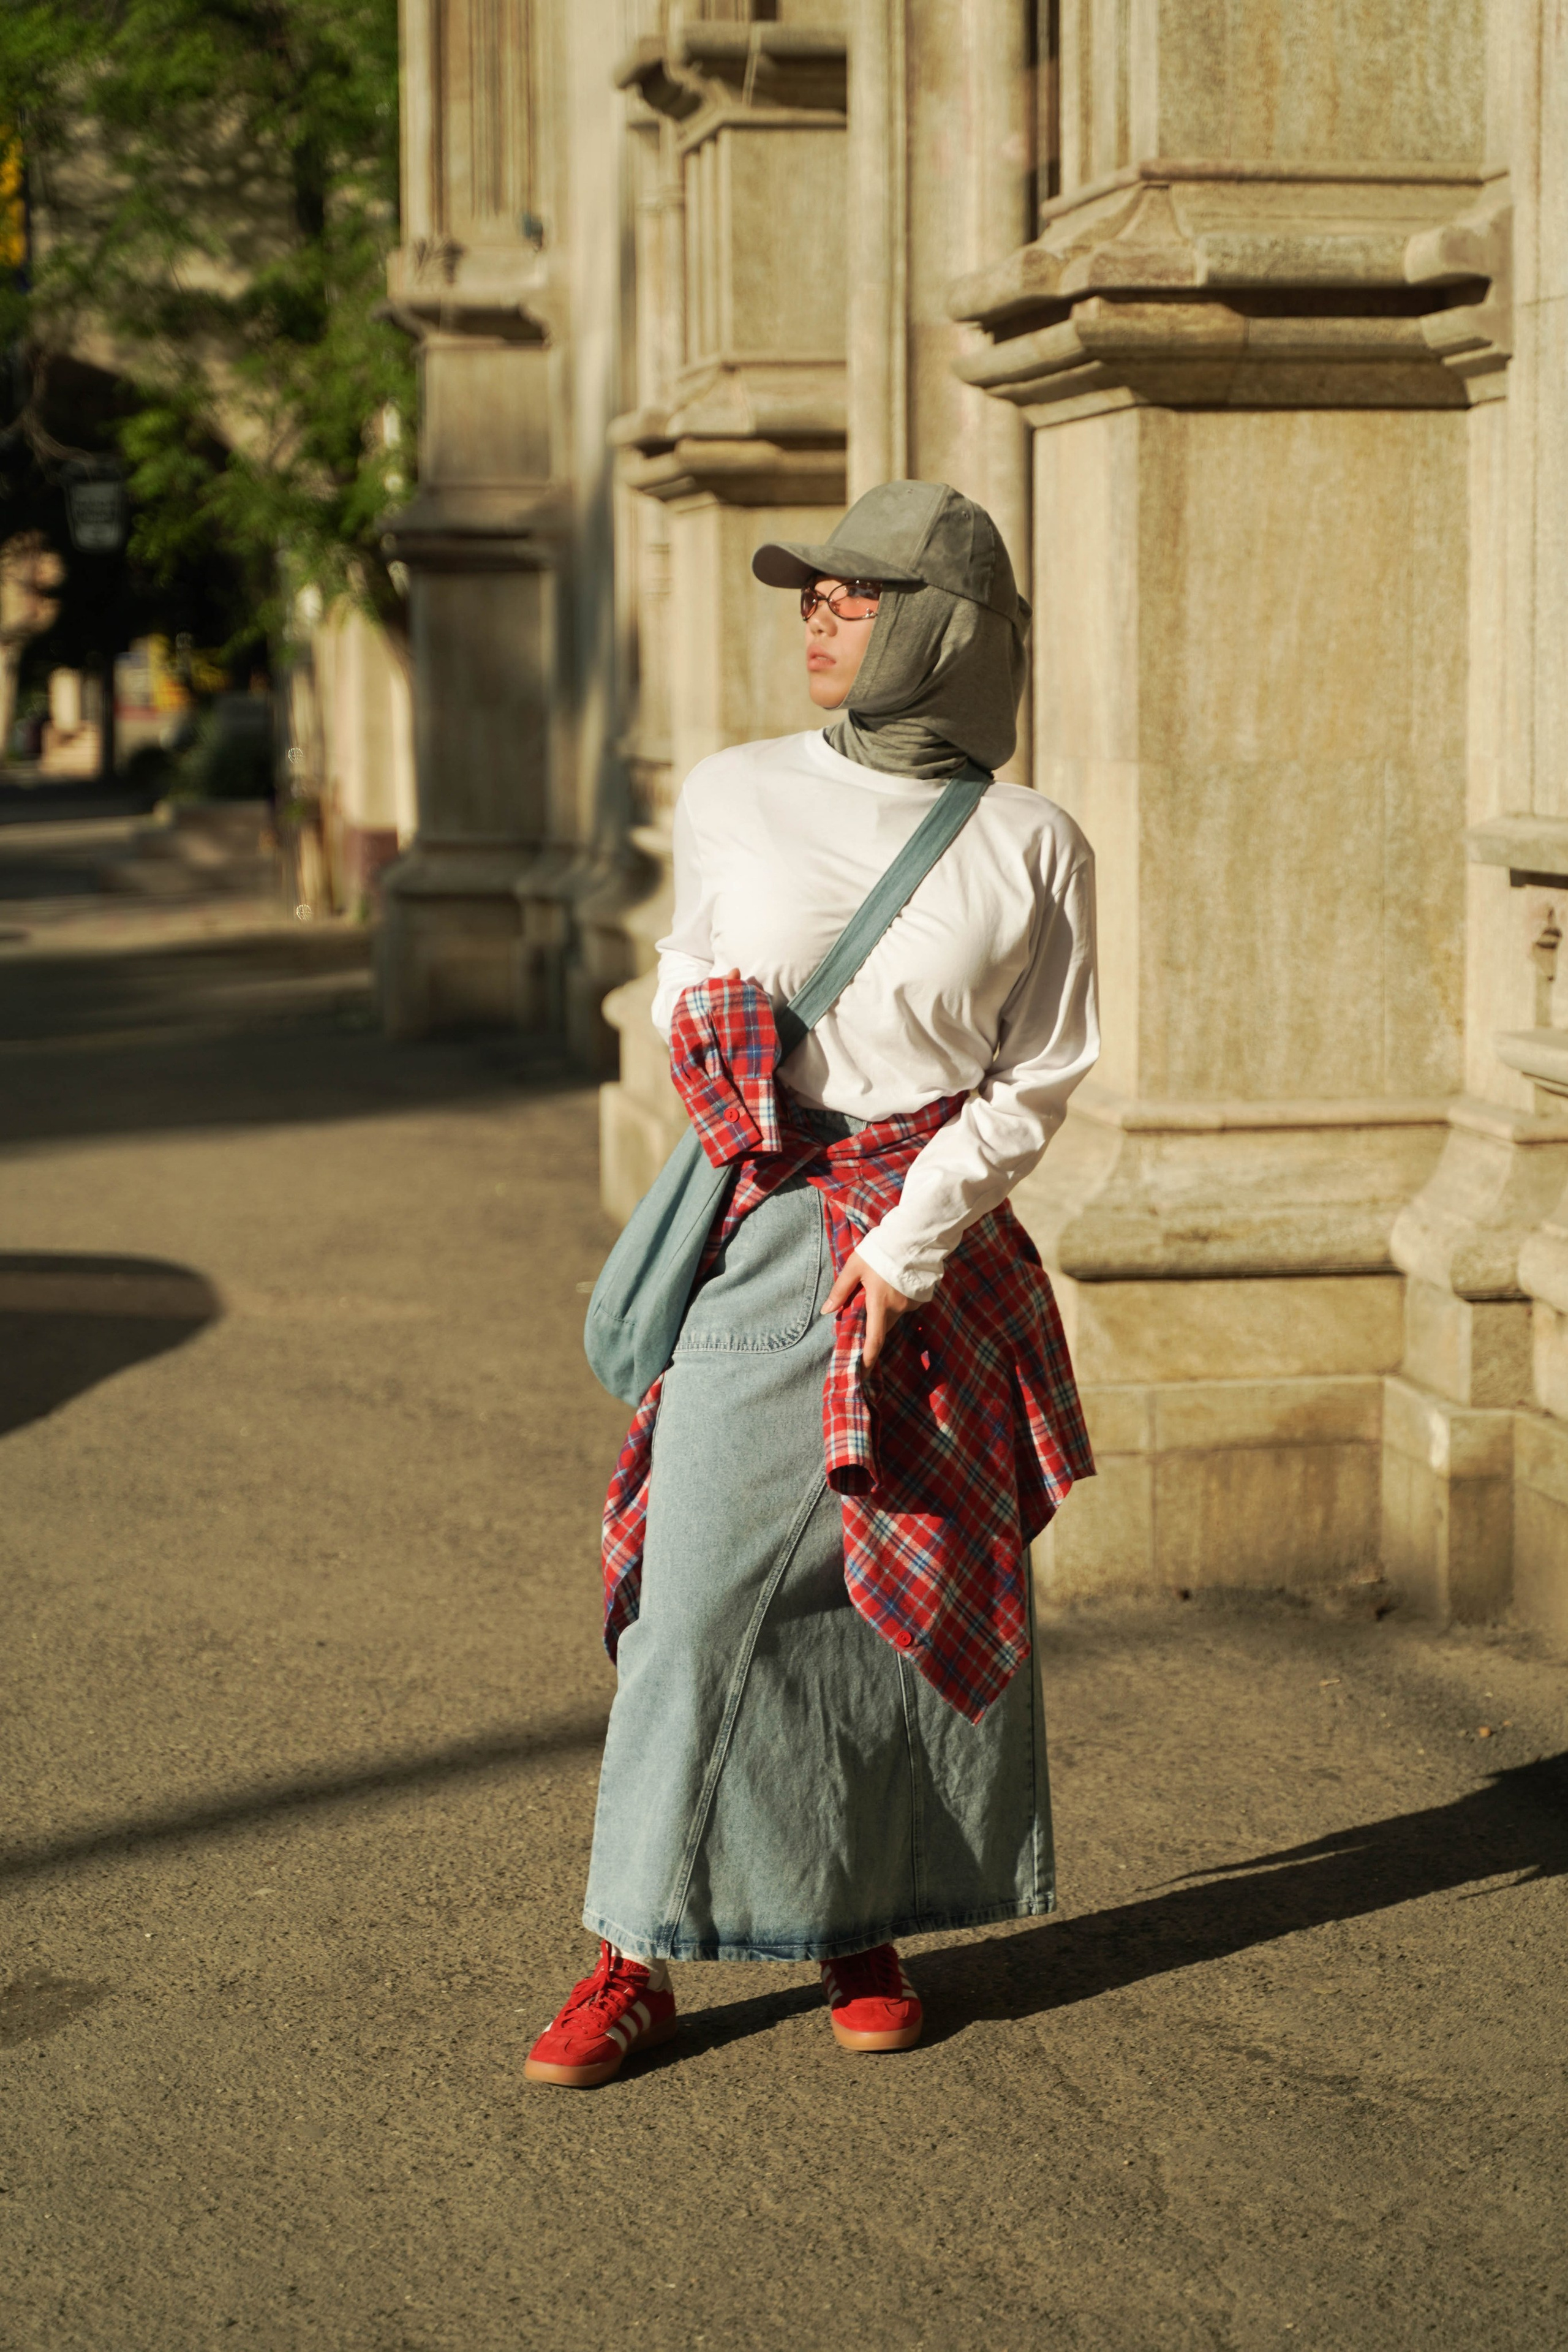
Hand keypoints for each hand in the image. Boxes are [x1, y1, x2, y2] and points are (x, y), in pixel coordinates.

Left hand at [822, 1249, 915, 1372]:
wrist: (915, 1236)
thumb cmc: (880, 1249)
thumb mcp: (855, 1266)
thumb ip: (840, 1290)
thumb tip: (827, 1311)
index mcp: (879, 1303)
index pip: (874, 1339)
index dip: (868, 1359)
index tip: (862, 1374)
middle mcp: (898, 1308)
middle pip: (882, 1326)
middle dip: (872, 1326)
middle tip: (863, 1311)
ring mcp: (912, 1303)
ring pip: (893, 1314)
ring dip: (884, 1309)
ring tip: (881, 1285)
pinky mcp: (921, 1296)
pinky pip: (904, 1305)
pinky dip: (896, 1300)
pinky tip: (893, 1282)